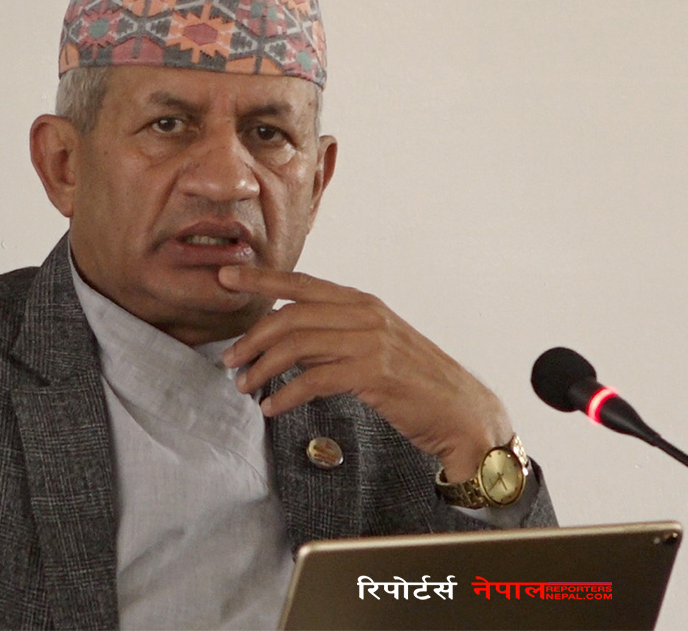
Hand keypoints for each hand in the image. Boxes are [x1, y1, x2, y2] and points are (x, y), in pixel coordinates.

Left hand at [218, 265, 513, 481]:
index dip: (260, 278)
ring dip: (262, 368)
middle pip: (290, 315)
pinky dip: (286, 395)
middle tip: (229, 360)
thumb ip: (333, 335)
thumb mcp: (372, 345)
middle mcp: (364, 315)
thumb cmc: (414, 382)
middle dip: (251, 337)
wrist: (462, 412)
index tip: (225, 276)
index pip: (301, 283)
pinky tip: (272, 408)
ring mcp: (370, 342)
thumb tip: (285, 339)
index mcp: (361, 303)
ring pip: (297, 345)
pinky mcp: (373, 374)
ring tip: (245, 386)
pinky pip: (314, 379)